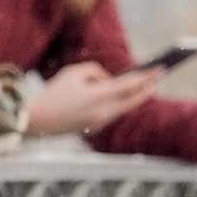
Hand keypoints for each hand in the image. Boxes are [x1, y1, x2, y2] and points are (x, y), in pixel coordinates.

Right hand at [24, 61, 161, 136]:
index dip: (146, 76)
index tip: (159, 69)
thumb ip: (95, 71)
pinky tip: (123, 97)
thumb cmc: (53, 93)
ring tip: (144, 86)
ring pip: (124, 108)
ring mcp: (100, 122)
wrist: (37, 119)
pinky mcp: (94, 127)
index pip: (129, 86)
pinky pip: (113, 113)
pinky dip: (120, 103)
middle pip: (133, 100)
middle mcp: (103, 112)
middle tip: (156, 78)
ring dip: (134, 97)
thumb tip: (108, 80)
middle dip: (146, 89)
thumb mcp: (73, 72)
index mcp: (98, 97)